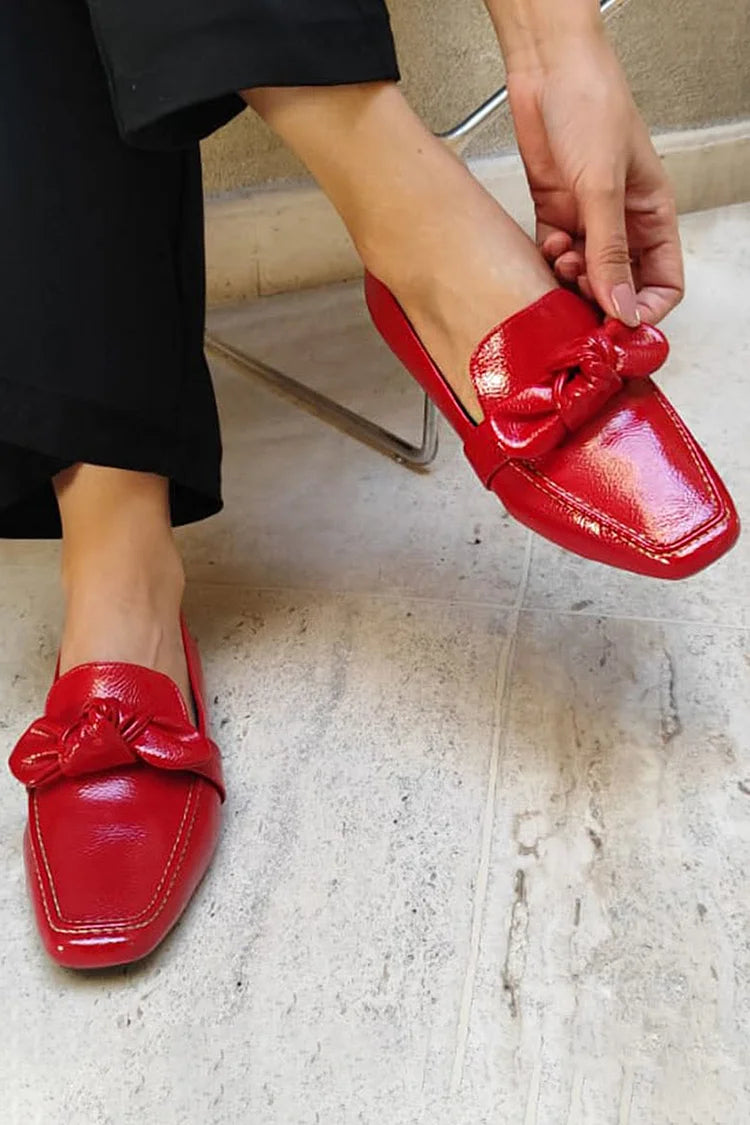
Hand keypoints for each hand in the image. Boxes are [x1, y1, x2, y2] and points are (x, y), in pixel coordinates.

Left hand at [506, 32, 683, 325]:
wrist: (548, 70)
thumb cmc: (591, 107)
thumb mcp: (604, 187)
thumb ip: (610, 252)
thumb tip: (621, 307)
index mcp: (653, 215)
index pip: (663, 282)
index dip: (645, 309)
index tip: (619, 322)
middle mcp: (622, 223)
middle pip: (620, 285)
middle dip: (601, 297)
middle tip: (583, 291)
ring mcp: (588, 220)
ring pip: (584, 275)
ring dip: (572, 277)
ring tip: (564, 258)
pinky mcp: (556, 213)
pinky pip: (554, 256)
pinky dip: (550, 258)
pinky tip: (548, 241)